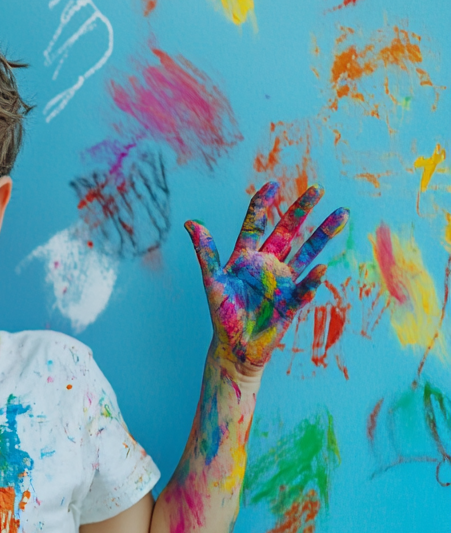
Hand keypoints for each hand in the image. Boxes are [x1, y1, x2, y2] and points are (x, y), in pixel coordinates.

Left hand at [185, 183, 348, 374]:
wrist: (235, 348)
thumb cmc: (222, 315)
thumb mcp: (212, 282)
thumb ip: (205, 253)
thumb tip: (190, 223)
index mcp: (246, 257)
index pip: (256, 224)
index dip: (263, 205)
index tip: (272, 184)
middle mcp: (267, 265)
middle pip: (288, 232)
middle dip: (301, 210)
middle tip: (318, 189)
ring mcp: (283, 282)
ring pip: (307, 253)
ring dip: (323, 235)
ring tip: (342, 214)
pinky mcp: (292, 302)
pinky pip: (305, 288)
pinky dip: (312, 281)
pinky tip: (321, 269)